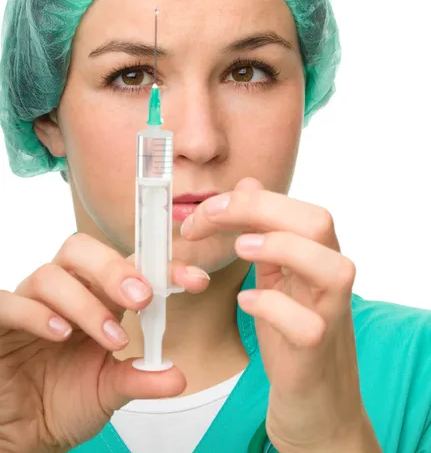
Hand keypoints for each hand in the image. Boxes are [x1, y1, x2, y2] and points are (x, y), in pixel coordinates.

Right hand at [0, 232, 208, 452]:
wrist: (20, 432)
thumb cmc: (62, 401)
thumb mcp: (108, 391)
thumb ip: (140, 379)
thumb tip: (177, 376)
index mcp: (97, 300)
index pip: (129, 267)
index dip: (161, 267)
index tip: (194, 280)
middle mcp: (64, 293)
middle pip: (82, 250)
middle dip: (115, 269)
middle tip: (142, 297)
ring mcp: (30, 304)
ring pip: (51, 275)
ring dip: (84, 302)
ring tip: (109, 338)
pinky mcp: (0, 323)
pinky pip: (8, 301)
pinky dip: (36, 313)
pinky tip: (59, 333)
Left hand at [181, 178, 380, 451]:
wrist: (317, 405)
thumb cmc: (293, 337)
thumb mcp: (277, 277)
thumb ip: (266, 232)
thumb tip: (249, 184)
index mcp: (318, 256)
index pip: (296, 208)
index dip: (247, 200)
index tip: (204, 212)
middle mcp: (331, 280)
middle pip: (318, 222)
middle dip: (259, 209)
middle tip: (209, 219)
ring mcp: (330, 316)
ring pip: (333, 268)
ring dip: (281, 248)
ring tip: (241, 249)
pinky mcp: (316, 352)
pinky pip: (308, 325)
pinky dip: (273, 306)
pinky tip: (246, 302)